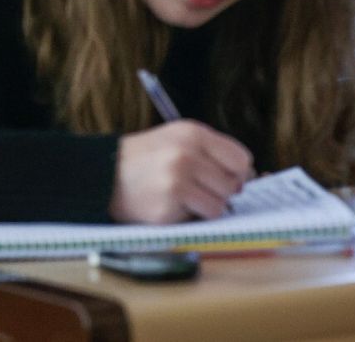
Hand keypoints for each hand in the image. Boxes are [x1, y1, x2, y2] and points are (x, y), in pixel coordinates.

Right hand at [109, 121, 253, 222]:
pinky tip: (169, 204)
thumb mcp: (176, 139)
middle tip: (197, 187)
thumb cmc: (146, 158)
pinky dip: (189, 216)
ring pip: (221, 205)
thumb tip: (251, 177)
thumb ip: (211, 152)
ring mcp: (176, 182)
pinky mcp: (168, 208)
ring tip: (182, 196)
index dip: (237, 172)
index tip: (224, 177)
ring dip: (206, 206)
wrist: (104, 173)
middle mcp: (186, 155)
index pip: (241, 159)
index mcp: (192, 134)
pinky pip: (200, 219)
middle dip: (220, 191)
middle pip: (233, 185)